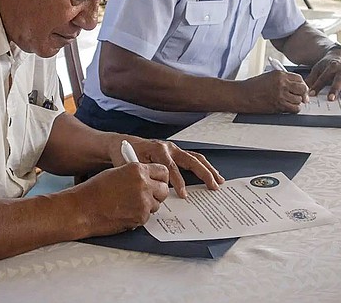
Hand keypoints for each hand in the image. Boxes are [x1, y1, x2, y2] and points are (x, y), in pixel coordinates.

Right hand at [72, 163, 169, 233]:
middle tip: (147, 195)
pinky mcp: (140, 216)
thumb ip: (136, 173)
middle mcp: (143, 183)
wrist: (82, 208)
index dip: (160, 178)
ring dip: (148, 205)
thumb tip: (148, 177)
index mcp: (137, 169)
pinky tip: (125, 212)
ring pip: (157, 204)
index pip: (163, 171)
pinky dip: (139, 216)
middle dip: (157, 193)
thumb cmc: (95, 191)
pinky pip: (147, 216)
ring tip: (129, 204)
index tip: (158, 181)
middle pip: (164, 189)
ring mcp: (143, 201)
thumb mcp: (117, 172)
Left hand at [108, 135, 223, 197]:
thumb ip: (143, 176)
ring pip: (196, 158)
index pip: (172, 168)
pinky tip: (212, 174)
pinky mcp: (176, 152)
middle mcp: (168, 147)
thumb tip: (153, 192)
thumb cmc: (125, 156)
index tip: (184, 195)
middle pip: (190, 160)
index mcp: (157, 149)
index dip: (178, 183)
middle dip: (203, 174)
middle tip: (212, 186)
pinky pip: (193, 158)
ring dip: (208, 169)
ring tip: (219, 181)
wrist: (121, 144)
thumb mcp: (131, 166)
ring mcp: (174, 149)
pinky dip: (204, 166)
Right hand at [239, 70, 309, 113]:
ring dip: (297, 102)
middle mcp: (282, 84)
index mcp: (279, 75)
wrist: (243, 95)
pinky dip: (294, 109)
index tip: (301, 88)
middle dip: (303, 93)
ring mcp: (280, 95)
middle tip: (302, 96)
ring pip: (299, 100)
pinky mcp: (278, 105)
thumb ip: (282, 80)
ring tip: (291, 101)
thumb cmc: (253, 86)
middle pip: (302, 88)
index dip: (301, 84)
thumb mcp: (269, 77)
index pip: (299, 78)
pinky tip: (289, 107)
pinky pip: (294, 108)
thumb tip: (294, 86)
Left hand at [305, 49, 340, 99]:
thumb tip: (303, 89)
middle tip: (330, 98)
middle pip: (339, 79)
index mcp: (331, 66)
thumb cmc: (328, 64)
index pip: (323, 77)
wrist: (340, 55)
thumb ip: (311, 79)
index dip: (317, 86)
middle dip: (334, 89)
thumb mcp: (317, 69)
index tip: (311, 94)